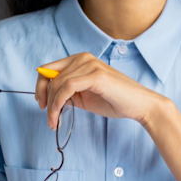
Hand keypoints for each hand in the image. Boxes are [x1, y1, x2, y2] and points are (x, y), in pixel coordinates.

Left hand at [35, 53, 165, 129]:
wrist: (139, 105)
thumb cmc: (114, 100)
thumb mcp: (85, 95)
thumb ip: (68, 92)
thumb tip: (48, 97)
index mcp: (80, 60)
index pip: (49, 68)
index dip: (40, 86)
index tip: (42, 104)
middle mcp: (83, 58)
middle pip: (48, 74)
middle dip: (43, 97)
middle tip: (47, 116)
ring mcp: (90, 65)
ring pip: (57, 83)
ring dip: (51, 106)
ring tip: (53, 121)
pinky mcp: (95, 75)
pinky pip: (66, 88)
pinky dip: (58, 103)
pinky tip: (58, 115)